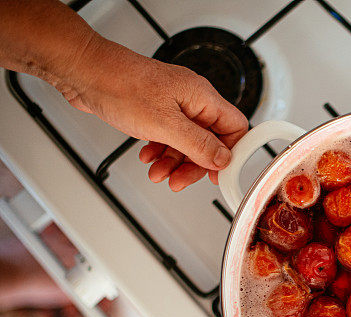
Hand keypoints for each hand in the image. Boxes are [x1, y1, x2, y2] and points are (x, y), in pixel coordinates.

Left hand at [61, 36, 248, 191]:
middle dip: (195, 164)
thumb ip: (199, 145)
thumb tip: (223, 159)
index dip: (231, 153)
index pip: (235, 128)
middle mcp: (191, 100)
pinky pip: (168, 137)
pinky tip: (149, 156)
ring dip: (174, 162)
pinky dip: (161, 151)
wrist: (84, 72)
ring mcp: (173, 104)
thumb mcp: (166, 124)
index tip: (220, 173)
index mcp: (202, 97)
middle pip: (210, 140)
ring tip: (159, 173)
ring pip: (187, 142)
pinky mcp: (155, 110)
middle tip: (180, 180)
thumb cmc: (120, 85)